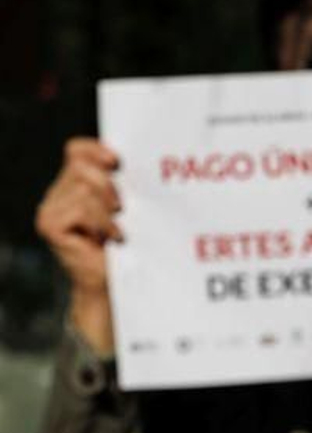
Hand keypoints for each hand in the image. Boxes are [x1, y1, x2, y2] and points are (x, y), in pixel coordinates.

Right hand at [35, 137, 121, 351]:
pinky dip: (102, 221)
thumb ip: (122, 184)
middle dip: (108, 184)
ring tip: (118, 229)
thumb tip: (140, 161)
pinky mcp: (50, 224)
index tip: (117, 161)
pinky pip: (80, 208)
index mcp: (74, 183)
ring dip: (108, 209)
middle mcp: (57, 193)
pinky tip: (111, 237)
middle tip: (122, 207)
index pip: (77, 150)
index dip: (96, 150)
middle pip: (81, 166)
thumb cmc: (126, 244)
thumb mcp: (127, 208)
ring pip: (84, 187)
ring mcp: (50, 209)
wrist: (112, 283)